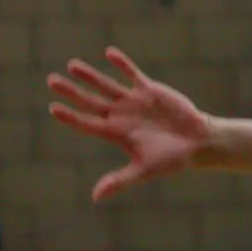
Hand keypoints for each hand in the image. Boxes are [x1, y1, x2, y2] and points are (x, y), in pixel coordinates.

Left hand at [48, 48, 212, 201]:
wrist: (199, 143)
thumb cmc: (172, 160)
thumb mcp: (144, 171)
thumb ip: (119, 180)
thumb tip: (95, 197)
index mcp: (116, 134)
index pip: (87, 123)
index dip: (70, 116)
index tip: (53, 108)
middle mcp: (121, 116)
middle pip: (90, 101)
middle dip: (72, 91)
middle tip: (52, 81)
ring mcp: (134, 102)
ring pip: (107, 85)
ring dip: (90, 75)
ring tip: (72, 65)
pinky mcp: (149, 90)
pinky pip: (132, 74)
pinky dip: (122, 64)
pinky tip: (109, 53)